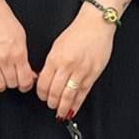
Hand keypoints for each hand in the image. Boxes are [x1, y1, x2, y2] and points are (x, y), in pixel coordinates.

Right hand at [0, 0, 37, 96]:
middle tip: (13, 77)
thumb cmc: (3, 20)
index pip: (25, 80)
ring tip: (2, 79)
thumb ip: (25, 58)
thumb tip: (29, 73)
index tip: (25, 83)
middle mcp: (4, 58)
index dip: (26, 85)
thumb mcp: (21, 37)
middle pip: (12, 84)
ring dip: (2, 86)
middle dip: (14, 82)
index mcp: (18, 52)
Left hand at [36, 2, 116, 118]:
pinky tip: (73, 109)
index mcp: (55, 58)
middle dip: (51, 102)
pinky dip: (77, 104)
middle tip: (51, 105)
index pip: (43, 83)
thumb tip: (45, 79)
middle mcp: (67, 66)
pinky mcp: (92, 74)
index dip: (41, 93)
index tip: (42, 96)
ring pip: (68, 95)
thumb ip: (51, 63)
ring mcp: (80, 71)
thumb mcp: (57, 46)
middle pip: (55, 92)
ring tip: (60, 112)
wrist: (96, 25)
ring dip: (63, 107)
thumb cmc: (77, 33)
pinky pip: (83, 93)